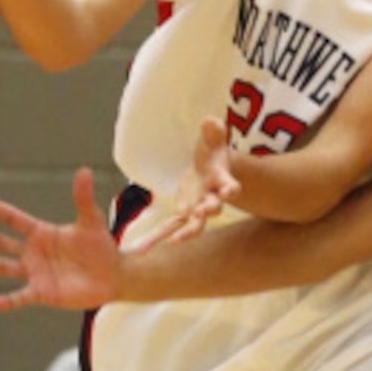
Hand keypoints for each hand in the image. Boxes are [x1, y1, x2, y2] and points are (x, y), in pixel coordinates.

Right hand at [0, 170, 118, 311]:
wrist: (112, 276)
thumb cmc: (101, 247)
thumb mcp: (91, 222)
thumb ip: (83, 199)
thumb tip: (84, 171)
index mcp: (41, 232)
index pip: (12, 218)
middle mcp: (33, 252)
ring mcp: (35, 272)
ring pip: (3, 267)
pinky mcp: (42, 292)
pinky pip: (21, 297)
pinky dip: (8, 301)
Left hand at [125, 116, 241, 253]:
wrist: (210, 169)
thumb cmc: (213, 152)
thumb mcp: (214, 138)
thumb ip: (214, 131)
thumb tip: (210, 121)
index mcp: (222, 180)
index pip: (230, 186)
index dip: (230, 189)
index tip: (230, 192)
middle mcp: (213, 199)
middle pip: (212, 209)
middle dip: (206, 213)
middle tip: (198, 217)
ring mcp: (198, 209)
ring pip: (192, 226)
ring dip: (184, 233)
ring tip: (174, 242)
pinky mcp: (184, 214)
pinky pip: (169, 228)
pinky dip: (156, 238)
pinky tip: (141, 249)